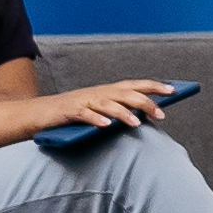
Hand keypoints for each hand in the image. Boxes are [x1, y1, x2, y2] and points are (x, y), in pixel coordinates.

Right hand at [32, 78, 181, 136]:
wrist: (38, 113)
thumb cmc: (73, 114)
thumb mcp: (99, 112)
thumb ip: (119, 113)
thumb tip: (145, 120)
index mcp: (107, 91)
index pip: (135, 85)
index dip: (154, 86)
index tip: (174, 90)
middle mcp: (98, 93)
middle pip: (125, 93)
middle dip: (145, 102)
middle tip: (162, 114)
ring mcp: (83, 101)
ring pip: (107, 104)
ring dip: (123, 113)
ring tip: (137, 124)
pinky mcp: (69, 111)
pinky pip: (84, 114)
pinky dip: (95, 119)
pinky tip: (106, 127)